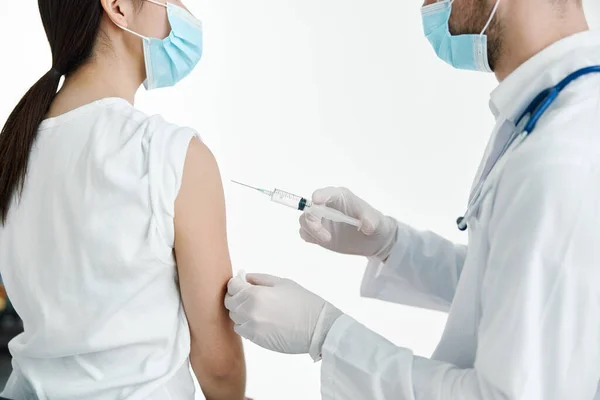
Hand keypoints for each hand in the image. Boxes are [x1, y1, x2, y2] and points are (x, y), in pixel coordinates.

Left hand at [224, 273, 342, 360]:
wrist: (318, 328)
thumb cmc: (304, 302)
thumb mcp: (282, 283)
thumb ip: (260, 279)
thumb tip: (245, 277)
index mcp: (255, 294)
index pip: (232, 287)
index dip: (235, 282)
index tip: (240, 281)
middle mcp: (249, 311)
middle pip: (229, 302)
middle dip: (236, 296)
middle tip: (246, 293)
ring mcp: (251, 327)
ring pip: (234, 317)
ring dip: (240, 311)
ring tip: (255, 307)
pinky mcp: (256, 340)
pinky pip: (242, 330)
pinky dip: (246, 324)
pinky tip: (259, 319)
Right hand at [300, 187, 397, 260]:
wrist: (372, 240)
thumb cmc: (375, 224)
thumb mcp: (376, 221)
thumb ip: (371, 221)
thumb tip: (367, 225)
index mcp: (340, 197)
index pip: (327, 193)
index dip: (320, 195)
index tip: (316, 200)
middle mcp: (327, 206)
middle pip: (310, 208)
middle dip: (312, 220)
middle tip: (325, 236)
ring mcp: (321, 219)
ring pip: (305, 220)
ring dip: (311, 230)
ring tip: (327, 239)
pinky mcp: (318, 232)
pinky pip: (305, 232)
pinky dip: (310, 236)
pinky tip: (323, 241)